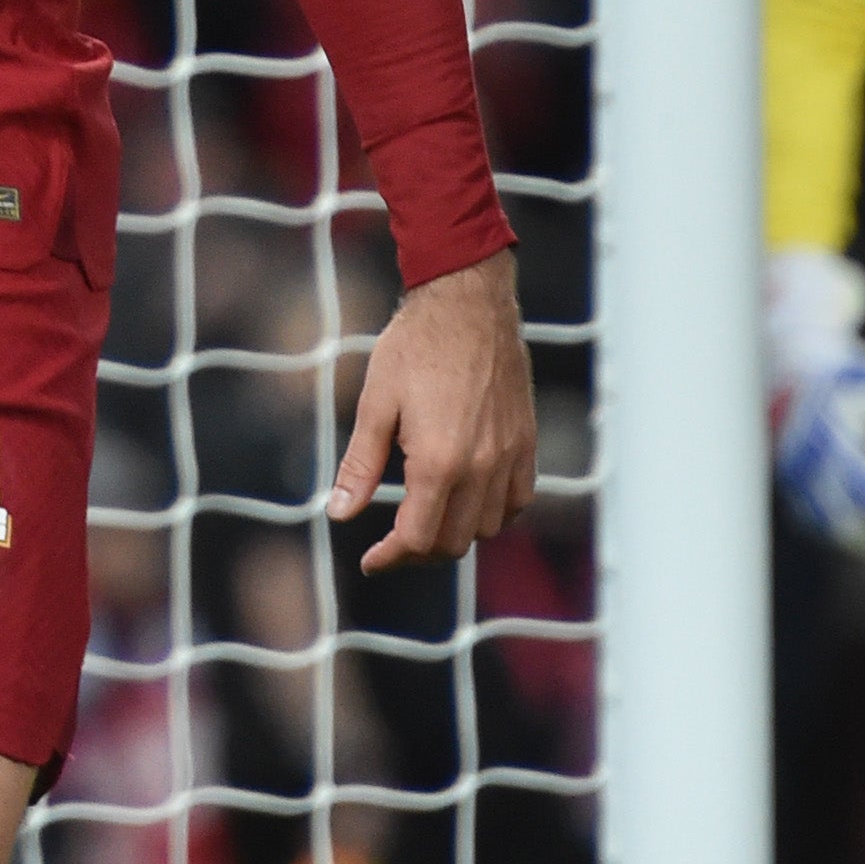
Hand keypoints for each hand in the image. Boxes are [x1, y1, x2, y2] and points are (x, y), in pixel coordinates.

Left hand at [333, 252, 539, 572]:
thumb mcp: (375, 404)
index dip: (390, 557)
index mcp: (439, 463)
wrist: (468, 302)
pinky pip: (517, 500)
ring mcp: (509, 457)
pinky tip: (468, 497)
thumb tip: (338, 514)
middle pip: (452, 542)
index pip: (417, 539)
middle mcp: (481, 468)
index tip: (371, 561)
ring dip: (455, 533)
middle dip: (417, 551)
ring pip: (487, 527)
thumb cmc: (415, 347)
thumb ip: (359, 466)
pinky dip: (493, 512)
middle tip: (390, 541)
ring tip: (426, 517)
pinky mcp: (526, 442)